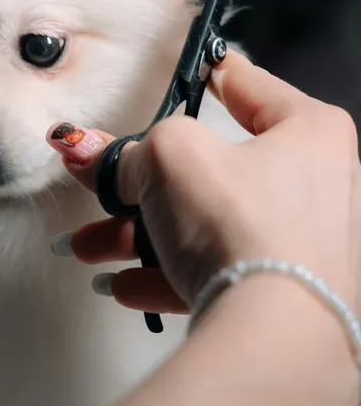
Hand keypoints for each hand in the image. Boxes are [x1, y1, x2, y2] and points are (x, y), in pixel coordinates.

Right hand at [46, 50, 360, 313]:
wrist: (275, 337)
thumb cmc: (246, 229)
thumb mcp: (169, 157)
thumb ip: (129, 149)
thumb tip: (95, 155)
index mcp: (308, 133)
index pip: (250, 86)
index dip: (212, 73)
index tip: (198, 68)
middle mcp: (315, 187)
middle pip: (213, 170)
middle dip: (145, 182)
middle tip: (104, 182)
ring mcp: (302, 245)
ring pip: (205, 226)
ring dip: (139, 235)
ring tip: (89, 246)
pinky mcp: (284, 294)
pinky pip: (215, 272)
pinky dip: (167, 274)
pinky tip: (123, 284)